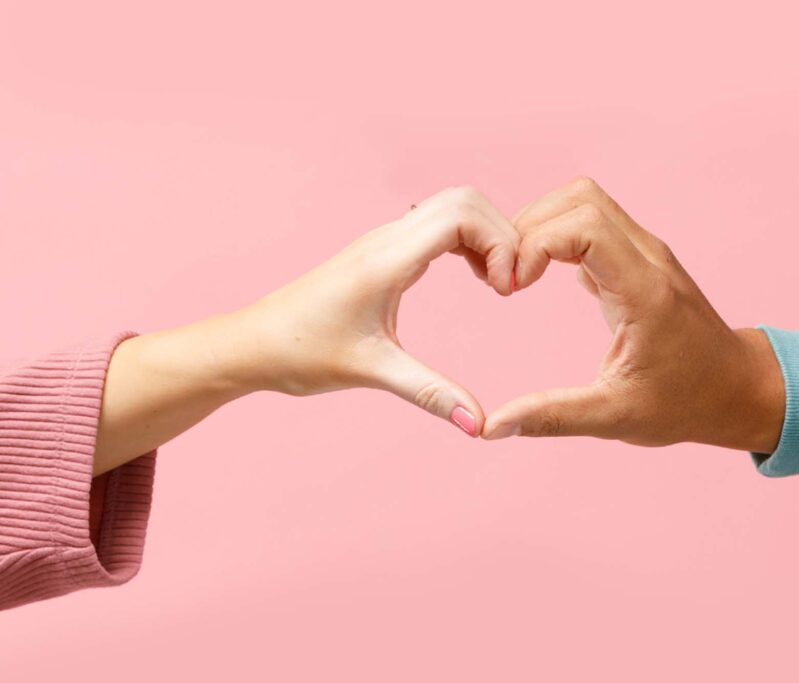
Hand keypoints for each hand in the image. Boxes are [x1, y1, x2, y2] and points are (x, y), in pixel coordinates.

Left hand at [96, 186, 515, 473]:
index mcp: (386, 260)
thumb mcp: (372, 372)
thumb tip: (478, 425)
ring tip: (495, 283)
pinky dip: (468, 240)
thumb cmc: (301, 353)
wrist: (252, 344)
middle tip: (507, 286)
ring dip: (485, 235)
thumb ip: (430, 393)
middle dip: (501, 234)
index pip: (461, 214)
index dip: (499, 242)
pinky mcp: (382, 251)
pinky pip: (438, 223)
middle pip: (464, 199)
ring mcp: (384, 241)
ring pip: (452, 206)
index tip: (505, 290)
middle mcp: (387, 239)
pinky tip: (473, 277)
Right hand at [481, 177, 784, 452]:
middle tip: (506, 277)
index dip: (535, 245)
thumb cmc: (685, 403)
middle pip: (579, 198)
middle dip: (530, 227)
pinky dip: (557, 236)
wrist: (738, 389)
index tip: (512, 288)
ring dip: (541, 226)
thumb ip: (553, 418)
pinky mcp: (639, 258)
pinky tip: (538, 276)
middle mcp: (648, 258)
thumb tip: (492, 427)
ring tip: (517, 274)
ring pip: (585, 201)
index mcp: (644, 291)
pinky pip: (592, 222)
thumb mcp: (615, 418)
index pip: (583, 226)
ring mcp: (647, 252)